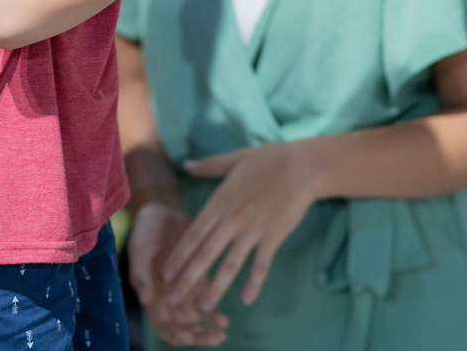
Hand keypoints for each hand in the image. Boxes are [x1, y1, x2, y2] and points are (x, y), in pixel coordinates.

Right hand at [128, 203, 228, 345]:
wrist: (162, 213)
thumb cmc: (146, 231)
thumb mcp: (140, 250)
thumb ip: (142, 274)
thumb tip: (145, 299)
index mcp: (151, 295)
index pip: (162, 326)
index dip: (175, 335)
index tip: (188, 336)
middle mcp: (168, 298)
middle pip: (183, 328)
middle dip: (198, 336)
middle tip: (214, 338)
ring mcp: (185, 290)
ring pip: (197, 319)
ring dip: (208, 330)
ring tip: (222, 334)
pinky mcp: (199, 279)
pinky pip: (208, 302)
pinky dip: (215, 314)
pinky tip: (225, 321)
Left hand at [162, 143, 314, 311]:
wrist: (302, 167)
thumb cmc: (268, 160)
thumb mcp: (233, 158)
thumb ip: (208, 166)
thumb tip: (185, 164)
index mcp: (219, 202)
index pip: (193, 234)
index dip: (178, 255)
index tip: (164, 274)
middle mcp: (232, 220)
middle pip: (205, 254)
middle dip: (187, 278)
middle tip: (171, 299)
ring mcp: (252, 231)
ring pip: (230, 264)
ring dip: (215, 287)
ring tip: (203, 307)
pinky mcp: (273, 237)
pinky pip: (261, 265)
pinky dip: (254, 283)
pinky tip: (247, 301)